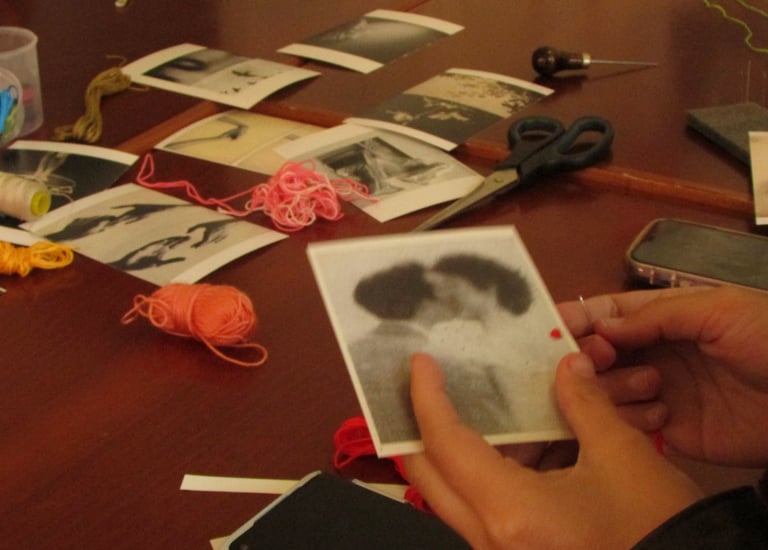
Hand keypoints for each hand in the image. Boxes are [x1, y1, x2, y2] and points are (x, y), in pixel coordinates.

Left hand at [403, 352, 701, 549]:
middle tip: (422, 385)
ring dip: (454, 448)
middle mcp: (491, 538)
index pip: (446, 444)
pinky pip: (483, 508)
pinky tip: (511, 443)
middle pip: (429, 475)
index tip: (422, 364)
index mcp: (510, 511)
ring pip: (453, 494)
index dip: (427, 398)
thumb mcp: (623, 456)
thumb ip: (585, 402)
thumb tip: (567, 363)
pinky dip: (487, 472)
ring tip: (464, 404)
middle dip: (418, 426)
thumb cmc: (656, 527)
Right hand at [574, 286, 767, 466]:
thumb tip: (598, 328)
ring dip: (612, 388)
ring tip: (651, 387)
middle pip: (595, 355)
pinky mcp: (666, 432)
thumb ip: (654, 317)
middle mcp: (651, 354)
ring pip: (603, 390)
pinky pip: (626, 426)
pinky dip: (628, 420)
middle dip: (586, 357)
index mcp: (662, 318)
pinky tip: (658, 416)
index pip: (606, 315)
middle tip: (591, 362)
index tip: (548, 330)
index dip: (577, 319)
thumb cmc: (767, 340)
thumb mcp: (716, 310)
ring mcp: (656, 393)